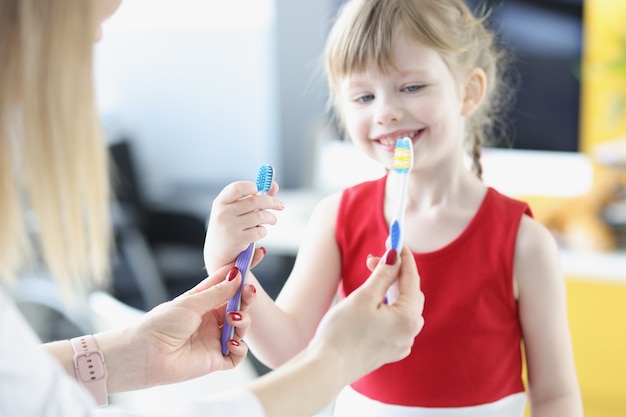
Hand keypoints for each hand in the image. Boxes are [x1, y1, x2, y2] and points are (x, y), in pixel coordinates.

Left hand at [102, 263, 257, 391]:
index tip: (258, 254)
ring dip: (243, 321)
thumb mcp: (191, 303)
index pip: (229, 283)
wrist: (144, 354)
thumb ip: (217, 292)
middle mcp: (211, 319)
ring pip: (242, 328)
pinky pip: (237, 355)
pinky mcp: (216, 359)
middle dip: (247, 298)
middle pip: (239, 305)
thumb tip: (238, 275)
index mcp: (204, 302)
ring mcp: (214, 339)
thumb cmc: (161, 324)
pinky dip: (240, 348)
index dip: (243, 270)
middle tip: (249, 291)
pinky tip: (231, 342)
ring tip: (233, 319)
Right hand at [203, 180, 283, 271]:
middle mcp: (223, 213)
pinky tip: (261, 232)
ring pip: (260, 216)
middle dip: (272, 202)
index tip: (260, 190)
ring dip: (271, 218)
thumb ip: (253, 198)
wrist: (217, 256)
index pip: (237, 188)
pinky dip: (264, 231)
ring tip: (273, 220)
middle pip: (255, 201)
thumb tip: (274, 185)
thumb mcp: (235, 212)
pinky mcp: (237, 240)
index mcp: (220, 202)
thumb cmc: (228, 230)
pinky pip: (259, 231)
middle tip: (280, 206)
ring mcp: (229, 226)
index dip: (251, 186)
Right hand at [248, 246, 423, 416]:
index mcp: (409, 318)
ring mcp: (401, 343)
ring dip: (389, 289)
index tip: (393, 239)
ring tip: (369, 279)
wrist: (326, 368)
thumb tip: (396, 255)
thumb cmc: (342, 333)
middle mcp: (410, 332)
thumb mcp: (364, 297)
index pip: (411, 277)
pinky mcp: (390, 350)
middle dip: (393, 272)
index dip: (403, 256)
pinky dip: (387, 307)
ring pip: (402, 306)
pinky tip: (371, 303)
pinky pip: (395, 321)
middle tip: (371, 259)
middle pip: (409, 292)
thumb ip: (383, 274)